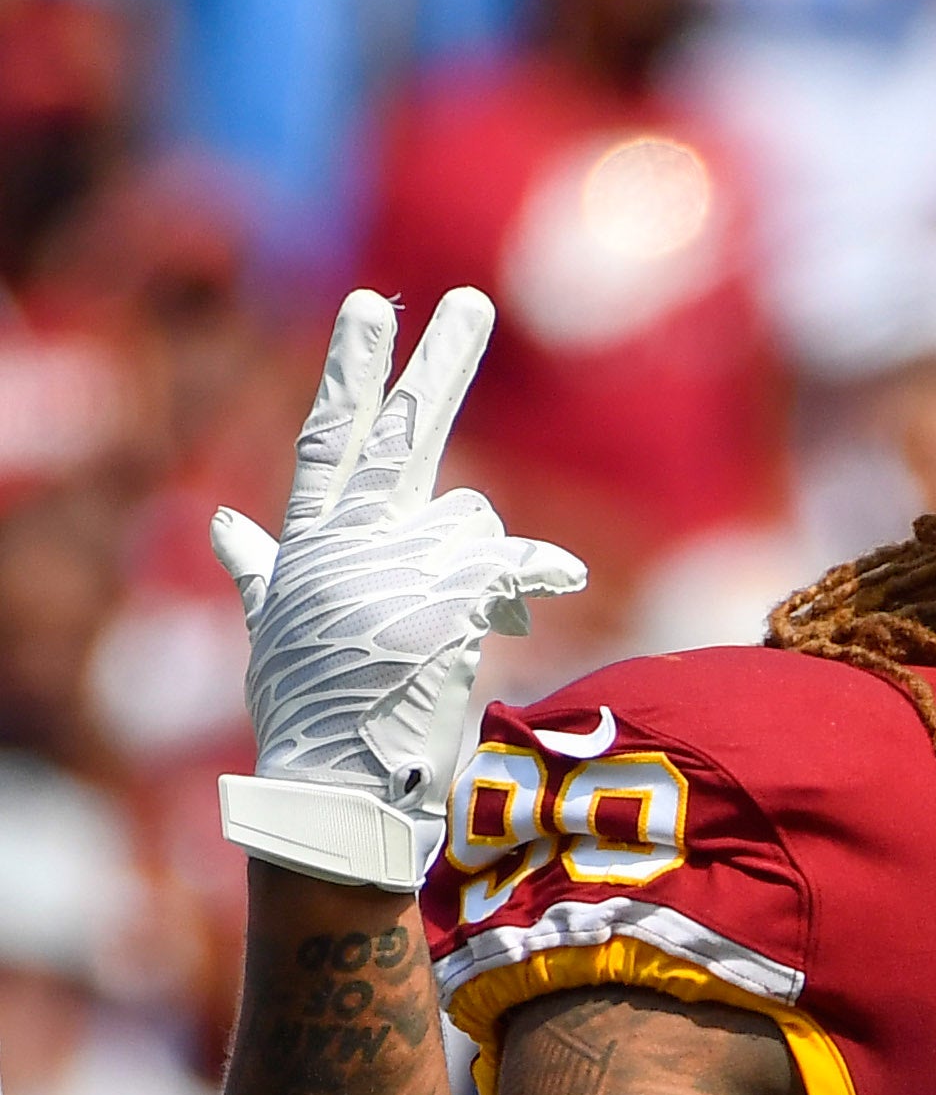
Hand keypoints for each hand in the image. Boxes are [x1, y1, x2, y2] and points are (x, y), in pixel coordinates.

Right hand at [215, 287, 586, 891]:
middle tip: (468, 298)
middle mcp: (347, 545)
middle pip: (402, 433)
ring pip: (474, 520)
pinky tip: (557, 576)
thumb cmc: (316, 720)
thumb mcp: (277, 633)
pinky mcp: (447, 602)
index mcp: (309, 545)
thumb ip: (259, 570)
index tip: (369, 307)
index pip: (330, 438)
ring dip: (482, 566)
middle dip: (436, 361)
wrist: (338, 796)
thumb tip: (220, 523)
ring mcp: (395, 569)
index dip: (351, 371)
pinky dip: (541, 566)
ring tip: (452, 632)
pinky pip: (516, 559)